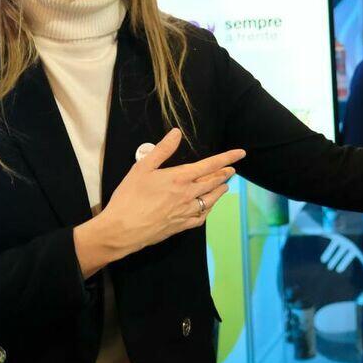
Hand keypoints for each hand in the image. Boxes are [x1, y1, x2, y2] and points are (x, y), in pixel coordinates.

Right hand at [75, 129, 244, 275]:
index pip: (211, 165)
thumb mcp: (142, 168)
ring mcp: (186, 212)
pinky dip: (209, 209)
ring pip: (211, 200)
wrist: (121, 230)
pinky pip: (202, 216)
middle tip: (232, 170)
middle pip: (214, 182)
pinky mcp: (181, 226)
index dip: (228, 158)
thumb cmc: (129, 197)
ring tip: (225, 185)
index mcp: (180, 178)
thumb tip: (177, 133)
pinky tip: (208, 206)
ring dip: (220, 190)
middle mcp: (188, 195)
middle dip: (225, 174)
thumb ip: (162, 150)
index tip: (241, 153)